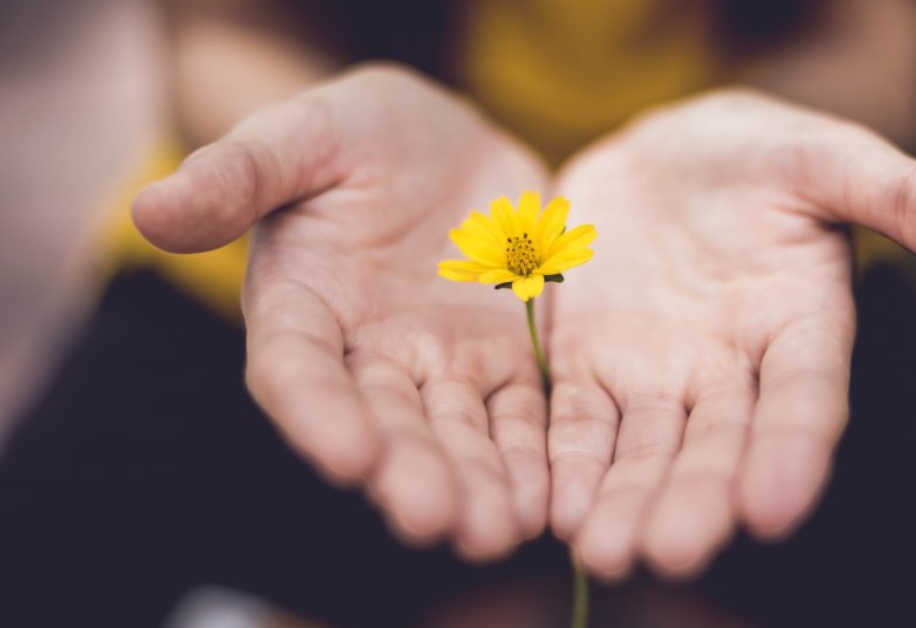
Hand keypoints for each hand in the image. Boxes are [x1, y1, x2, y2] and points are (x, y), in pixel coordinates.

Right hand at [133, 65, 550, 559]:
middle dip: (410, 473)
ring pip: (458, 433)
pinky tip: (551, 499)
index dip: (319, 415)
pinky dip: (534, 457)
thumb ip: (238, 174)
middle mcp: (367, 355)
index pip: (298, 371)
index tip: (349, 456)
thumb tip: (149, 209)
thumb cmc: (356, 134)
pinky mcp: (506, 360)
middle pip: (386, 423)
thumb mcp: (301, 135)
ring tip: (498, 530)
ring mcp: (441, 364)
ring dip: (477, 484)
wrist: (443, 141)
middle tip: (437, 520)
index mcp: (302, 308)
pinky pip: (522, 415)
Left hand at [546, 89, 915, 578]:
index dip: (793, 451)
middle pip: (717, 445)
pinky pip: (576, 423)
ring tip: (605, 552)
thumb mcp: (827, 159)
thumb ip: (908, 195)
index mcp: (801, 327)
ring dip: (625, 501)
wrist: (661, 156)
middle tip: (672, 552)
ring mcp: (658, 376)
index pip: (805, 399)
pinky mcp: (590, 368)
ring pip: (644, 450)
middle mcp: (732, 371)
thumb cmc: (758, 156)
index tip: (775, 508)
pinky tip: (552, 508)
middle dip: (696, 499)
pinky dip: (566, 464)